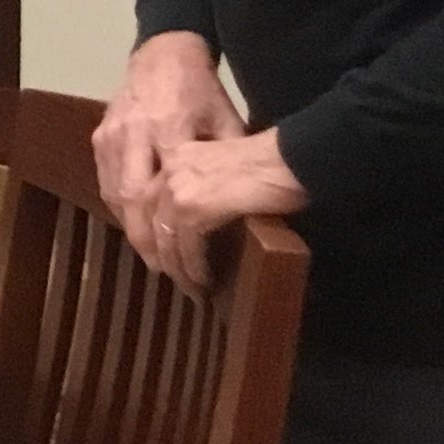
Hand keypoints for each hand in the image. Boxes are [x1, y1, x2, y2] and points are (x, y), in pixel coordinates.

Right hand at [94, 32, 240, 275]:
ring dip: (133, 231)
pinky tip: (138, 226)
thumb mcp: (227, 119)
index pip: (167, 196)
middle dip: (148, 244)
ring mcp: (111, 135)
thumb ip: (229, 159)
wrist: (161, 53)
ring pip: (114, 197)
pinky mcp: (100, 136)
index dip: (178, 236)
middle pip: (132, 204)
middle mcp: (133, 135)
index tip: (193, 264)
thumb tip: (250, 205)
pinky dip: (121, 210)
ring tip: (154, 258)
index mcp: (168, 130)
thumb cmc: (200, 89)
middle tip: (168, 272)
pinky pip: (105, 183)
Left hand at [150, 129, 307, 289]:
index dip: (151, 229)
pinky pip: (187, 247)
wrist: (295, 157)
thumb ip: (205, 185)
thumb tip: (198, 221)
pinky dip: (195, 268)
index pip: (148, 198)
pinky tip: (205, 281)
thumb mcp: (226, 169)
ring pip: (166, 239)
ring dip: (178, 269)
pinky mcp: (194, 207)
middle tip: (172, 276)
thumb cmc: (274, 162)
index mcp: (177, 155)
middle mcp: (170, 169)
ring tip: (192, 288)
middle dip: (158, 253)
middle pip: (148, 220)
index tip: (161, 253)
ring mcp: (178, 188)